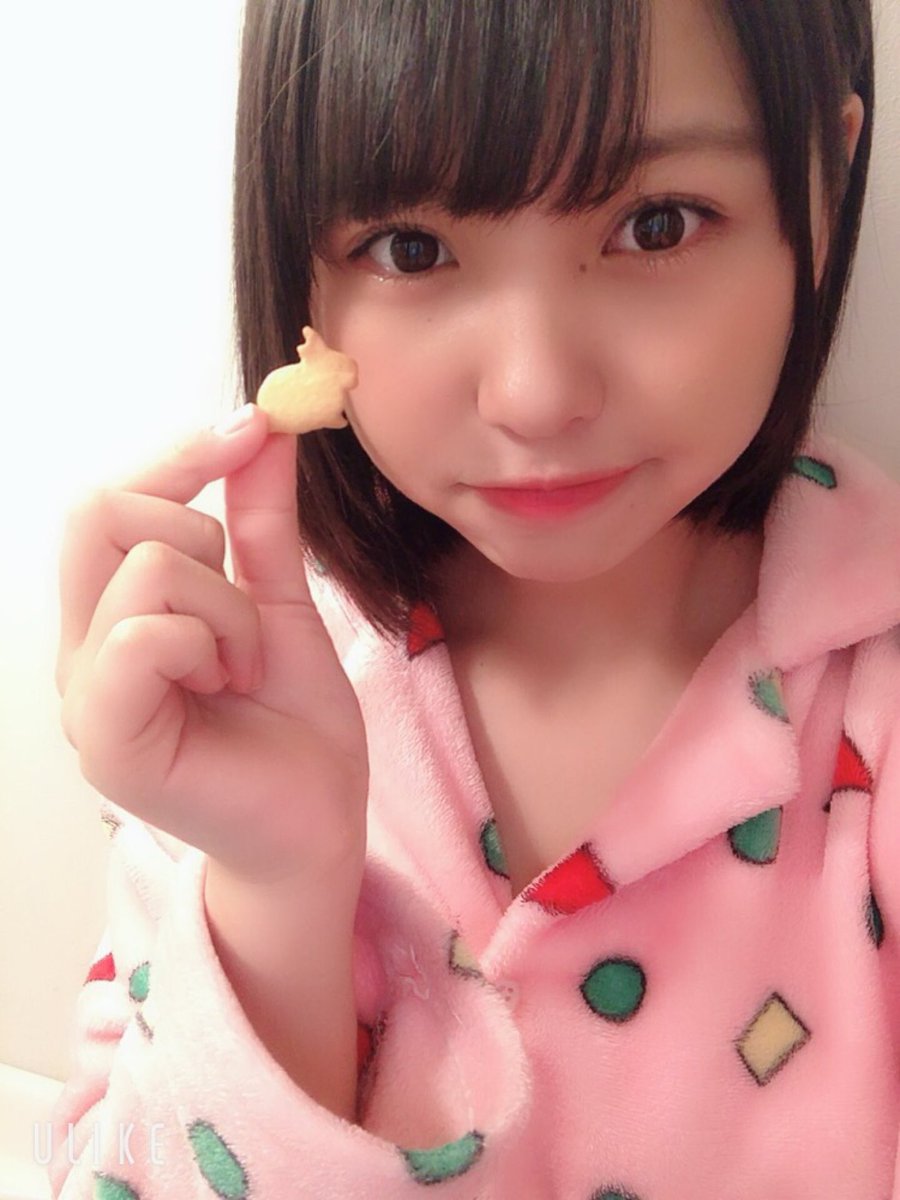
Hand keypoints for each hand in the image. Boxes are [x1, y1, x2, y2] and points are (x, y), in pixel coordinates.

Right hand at [56, 405, 367, 881]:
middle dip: (200, 537)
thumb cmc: (294, 724)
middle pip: (101, 514)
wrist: (320, 822)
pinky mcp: (107, 739)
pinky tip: (228, 685)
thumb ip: (261, 522)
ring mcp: (87, 694)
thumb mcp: (282, 603)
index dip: (179, 455)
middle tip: (245, 615)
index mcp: (113, 616)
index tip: (254, 426)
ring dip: (227, 608)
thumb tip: (264, 427)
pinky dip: (208, 643)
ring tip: (243, 666)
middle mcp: (85, 648)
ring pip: (144, 571)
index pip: (106, 500)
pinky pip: (142, 636)